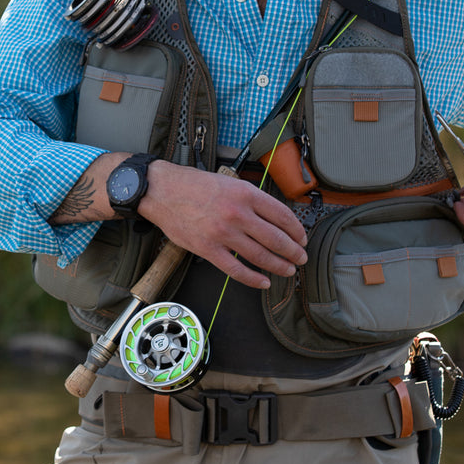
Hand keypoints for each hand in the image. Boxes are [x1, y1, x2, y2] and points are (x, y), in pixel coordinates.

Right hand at [139, 161, 306, 288]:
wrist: (161, 191)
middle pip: (276, 238)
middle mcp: (238, 213)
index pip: (282, 215)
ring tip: (288, 270)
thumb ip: (250, 198)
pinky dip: (253, 279)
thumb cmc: (192, 185)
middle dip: (293, 251)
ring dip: (279, 266)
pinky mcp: (208, 249)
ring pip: (260, 256)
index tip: (302, 238)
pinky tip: (263, 282)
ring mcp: (223, 233)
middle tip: (301, 258)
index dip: (296, 230)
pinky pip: (236, 269)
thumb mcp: (229, 182)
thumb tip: (272, 217)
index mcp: (245, 193)